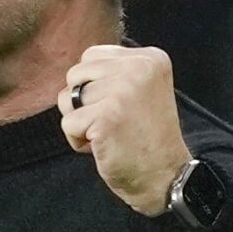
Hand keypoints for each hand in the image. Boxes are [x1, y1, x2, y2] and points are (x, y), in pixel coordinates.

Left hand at [57, 44, 191, 215]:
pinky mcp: (106, 116)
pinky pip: (68, 123)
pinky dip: (78, 140)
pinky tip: (103, 146)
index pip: (91, 55)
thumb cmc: (145, 138)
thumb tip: (73, 72)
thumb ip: (113, 73)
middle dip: (83, 102)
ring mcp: (122, 90)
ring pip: (67, 98)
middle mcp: (138, 67)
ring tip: (108, 134)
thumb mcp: (140, 89)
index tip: (119, 107)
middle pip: (75, 74)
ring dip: (80, 122)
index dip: (94, 86)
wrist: (165, 176)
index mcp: (149, 57)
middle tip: (112, 122)